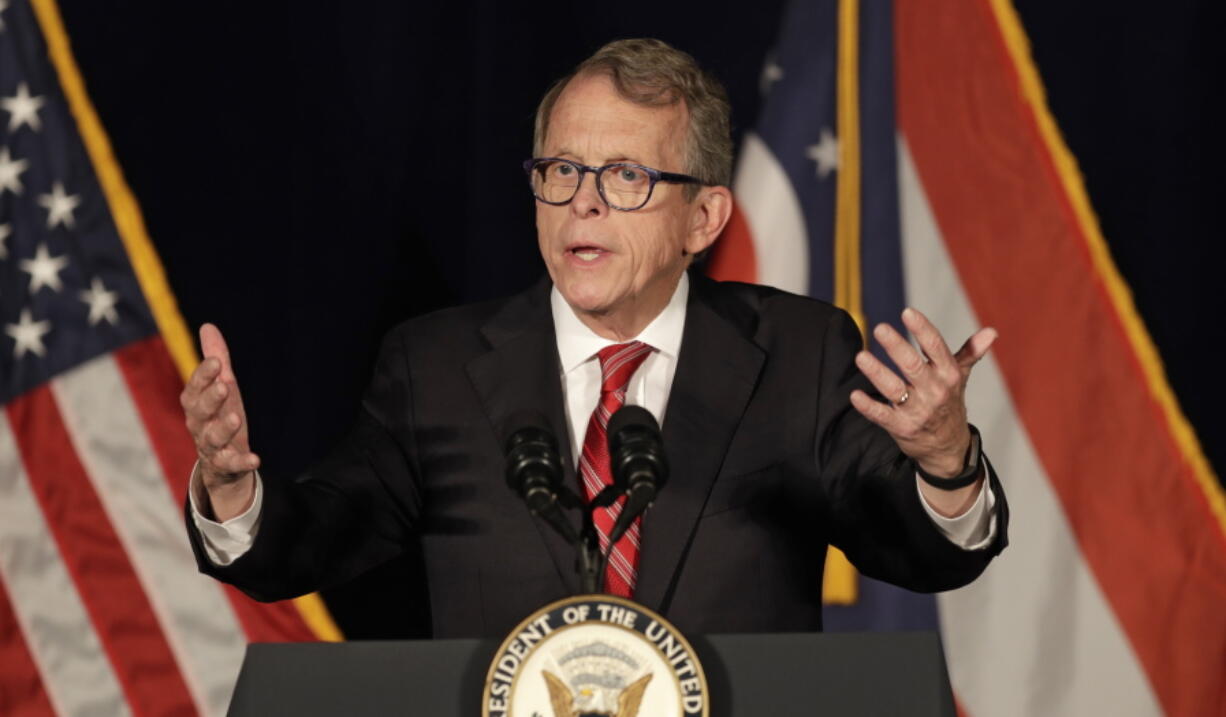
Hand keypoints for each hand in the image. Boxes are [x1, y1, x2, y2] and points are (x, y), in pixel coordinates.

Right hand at [180, 323, 258, 519]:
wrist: (220, 462)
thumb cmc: (219, 416)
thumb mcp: (221, 388)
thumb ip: (217, 361)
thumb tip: (208, 326)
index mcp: (196, 404)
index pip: (195, 387)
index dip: (204, 375)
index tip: (217, 362)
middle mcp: (199, 424)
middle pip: (200, 411)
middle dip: (211, 398)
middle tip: (225, 385)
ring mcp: (211, 446)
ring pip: (213, 437)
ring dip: (224, 428)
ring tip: (237, 418)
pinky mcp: (225, 464)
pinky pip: (232, 464)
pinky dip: (243, 461)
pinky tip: (256, 458)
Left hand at [849, 308, 995, 477]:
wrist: (948, 448)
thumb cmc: (949, 403)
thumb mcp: (961, 377)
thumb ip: (970, 353)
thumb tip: (991, 332)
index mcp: (949, 375)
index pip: (936, 347)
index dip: (922, 329)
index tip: (907, 312)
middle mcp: (935, 391)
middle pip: (913, 366)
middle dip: (896, 347)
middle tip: (879, 329)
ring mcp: (918, 411)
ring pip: (894, 389)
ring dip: (877, 373)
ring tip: (861, 357)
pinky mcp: (902, 428)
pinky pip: (882, 416)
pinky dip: (868, 407)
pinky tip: (855, 395)